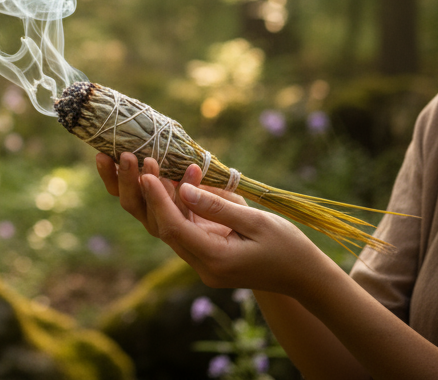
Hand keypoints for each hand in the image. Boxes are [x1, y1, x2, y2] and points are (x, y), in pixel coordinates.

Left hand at [96, 152, 325, 295]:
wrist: (303, 277)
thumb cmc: (287, 247)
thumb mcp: (256, 223)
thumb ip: (217, 207)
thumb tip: (183, 188)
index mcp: (214, 260)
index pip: (173, 228)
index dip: (157, 198)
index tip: (145, 170)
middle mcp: (201, 264)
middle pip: (160, 228)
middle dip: (144, 193)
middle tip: (133, 159)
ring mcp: (201, 260)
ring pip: (167, 226)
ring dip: (158, 194)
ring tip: (149, 160)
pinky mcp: (205, 251)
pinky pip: (183, 225)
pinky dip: (179, 201)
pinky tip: (182, 175)